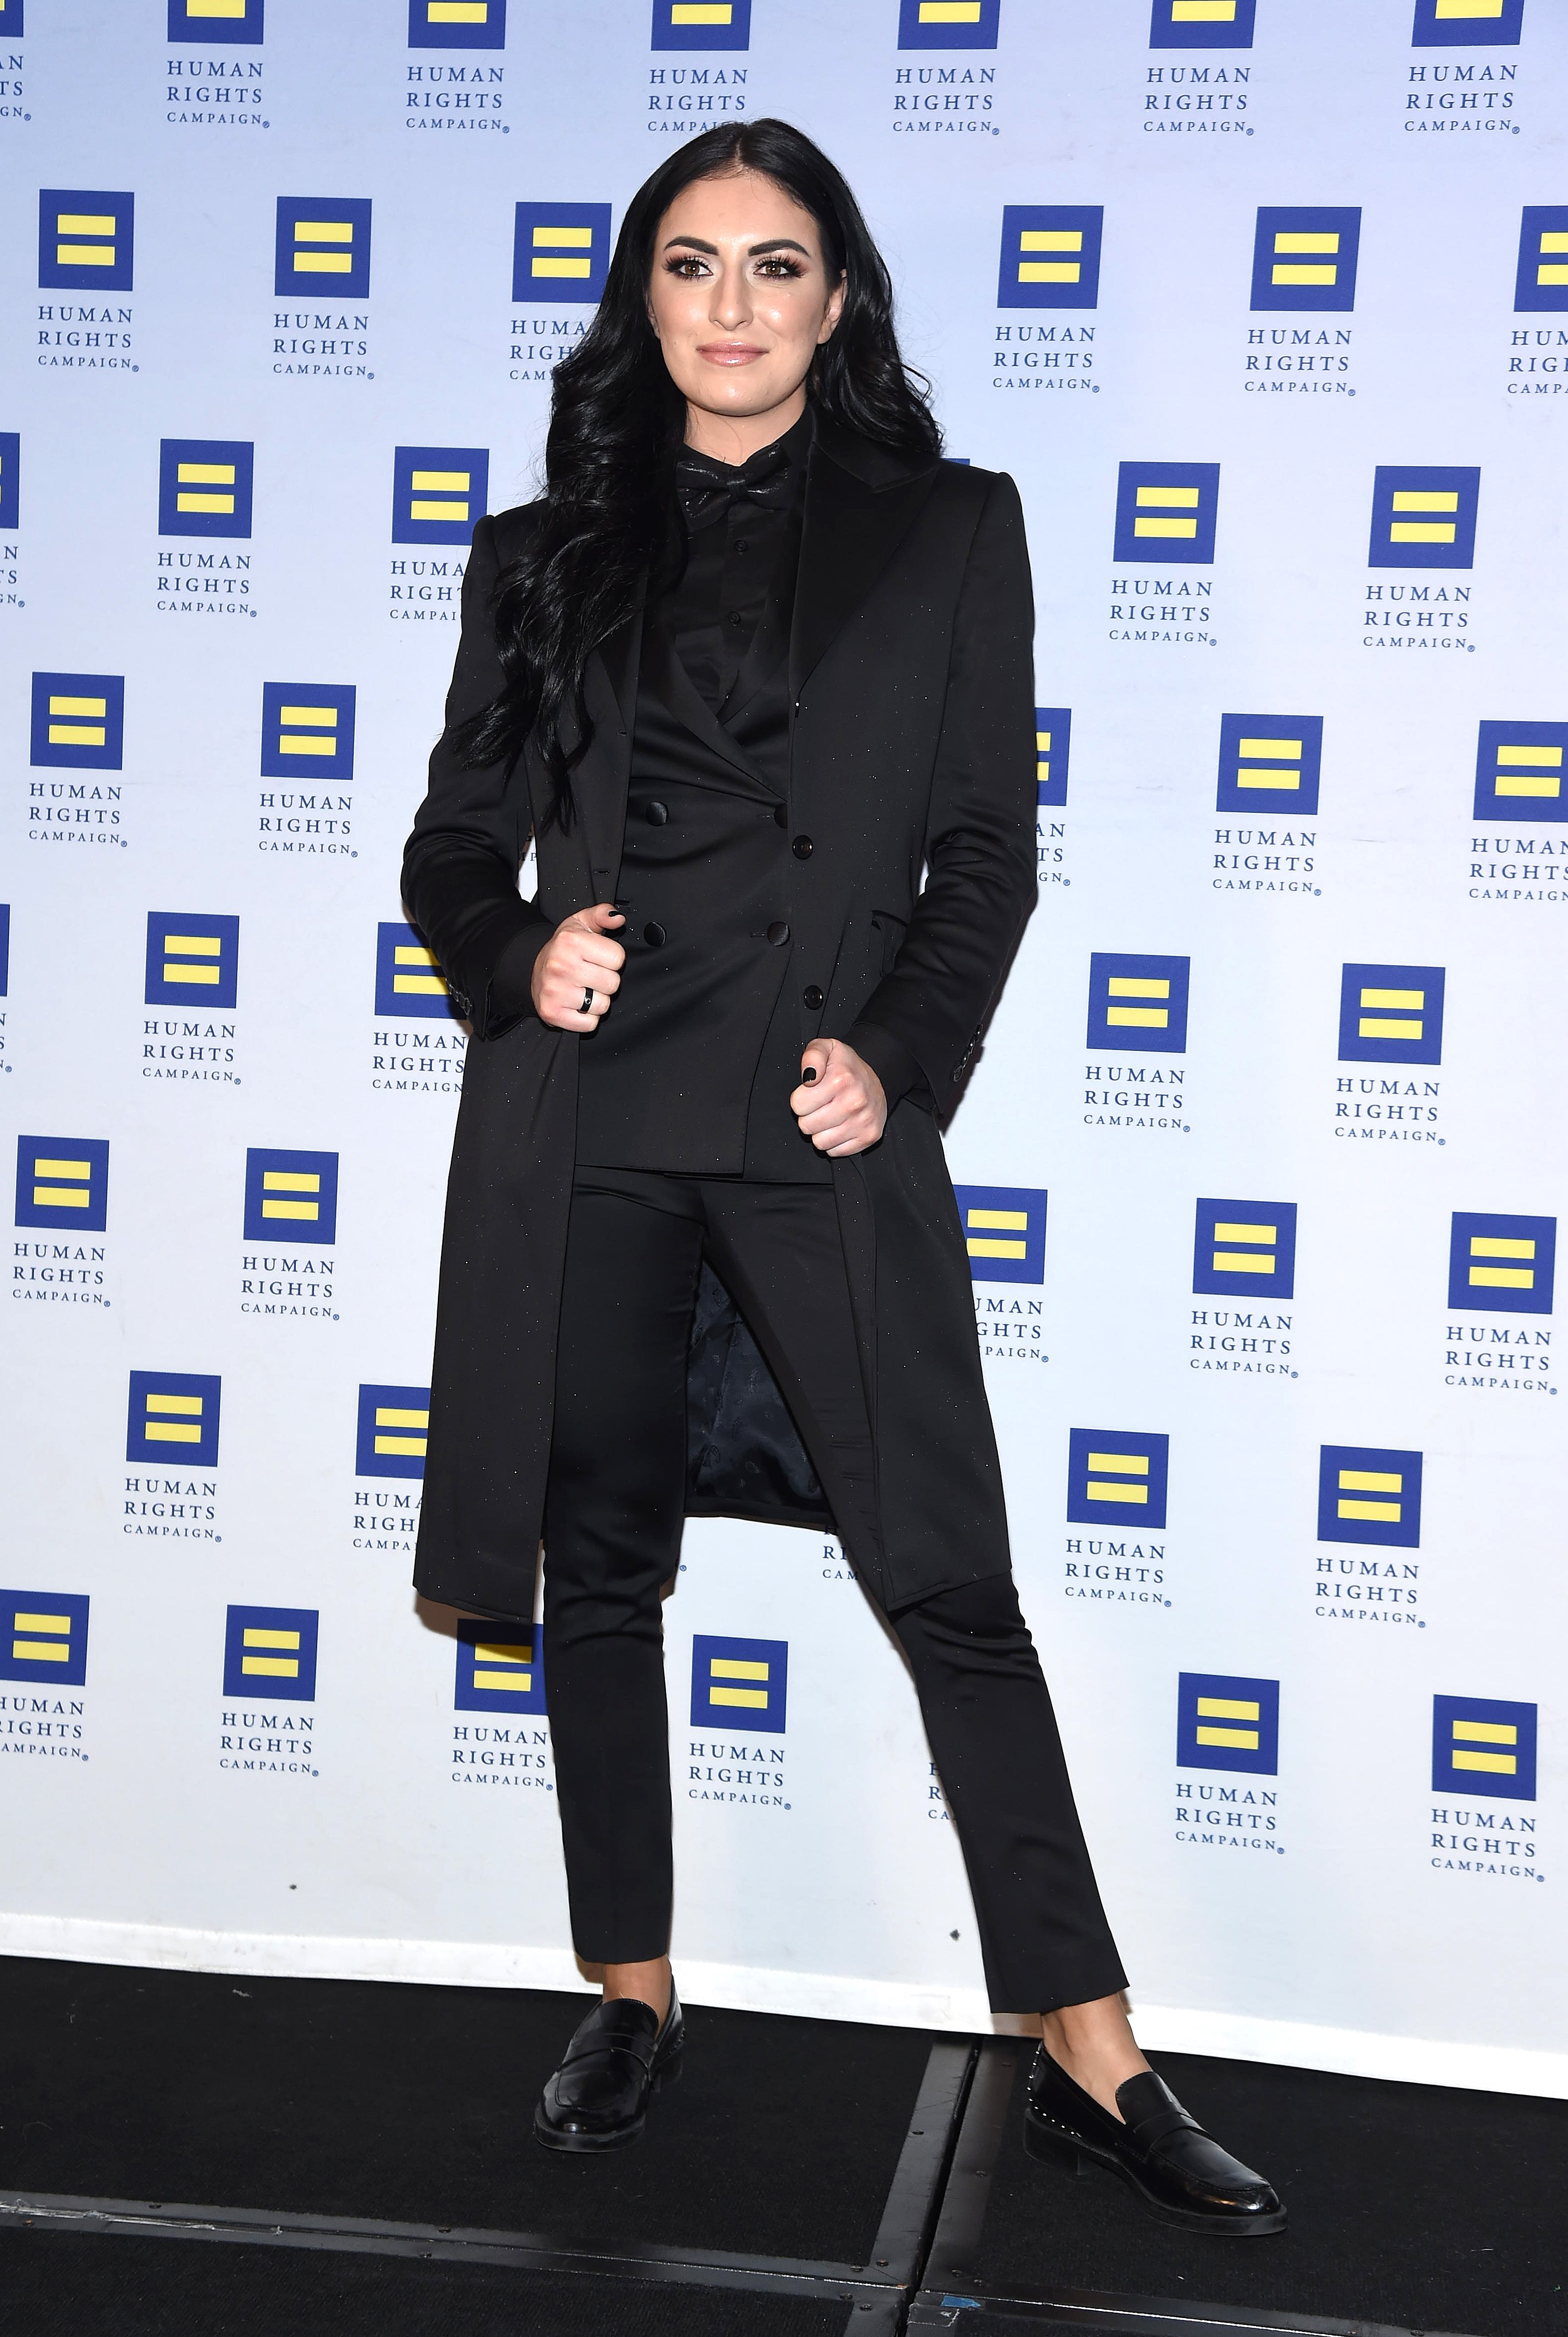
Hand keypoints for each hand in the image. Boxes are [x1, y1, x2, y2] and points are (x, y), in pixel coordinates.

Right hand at [531, 903, 625, 1031]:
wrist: (532, 970)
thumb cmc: (562, 949)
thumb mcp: (580, 923)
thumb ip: (602, 914)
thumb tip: (618, 919)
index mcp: (571, 941)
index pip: (618, 958)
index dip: (612, 959)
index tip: (598, 958)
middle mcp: (561, 966)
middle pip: (613, 983)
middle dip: (606, 981)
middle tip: (590, 975)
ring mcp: (555, 991)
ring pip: (603, 1005)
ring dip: (597, 1000)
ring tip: (583, 989)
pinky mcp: (552, 1013)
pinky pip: (590, 1024)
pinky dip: (587, 1018)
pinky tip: (576, 1004)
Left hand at [789, 1038, 886, 1156]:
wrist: (877, 1077)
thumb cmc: (845, 1066)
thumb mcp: (825, 1048)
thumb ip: (811, 1057)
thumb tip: (809, 1078)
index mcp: (841, 1079)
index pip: (798, 1105)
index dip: (801, 1099)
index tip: (812, 1092)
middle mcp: (855, 1102)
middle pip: (806, 1126)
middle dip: (809, 1116)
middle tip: (821, 1105)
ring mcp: (864, 1121)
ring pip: (820, 1142)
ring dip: (820, 1131)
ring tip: (830, 1115)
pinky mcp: (869, 1136)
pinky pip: (835, 1152)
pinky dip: (834, 1142)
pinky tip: (840, 1125)